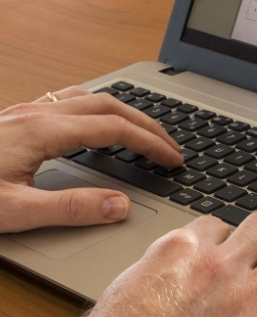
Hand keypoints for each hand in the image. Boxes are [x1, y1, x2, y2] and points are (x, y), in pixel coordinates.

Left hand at [0, 86, 182, 232]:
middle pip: (107, 105)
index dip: (150, 143)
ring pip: (87, 98)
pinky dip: (95, 110)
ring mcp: (23, 112)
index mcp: (41, 131)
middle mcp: (34, 113)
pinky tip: (96, 125)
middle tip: (169, 147)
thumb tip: (120, 206)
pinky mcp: (15, 118)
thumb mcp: (16, 210)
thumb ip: (70, 209)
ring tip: (141, 133)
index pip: (113, 128)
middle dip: (145, 124)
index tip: (172, 159)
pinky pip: (66, 101)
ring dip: (122, 113)